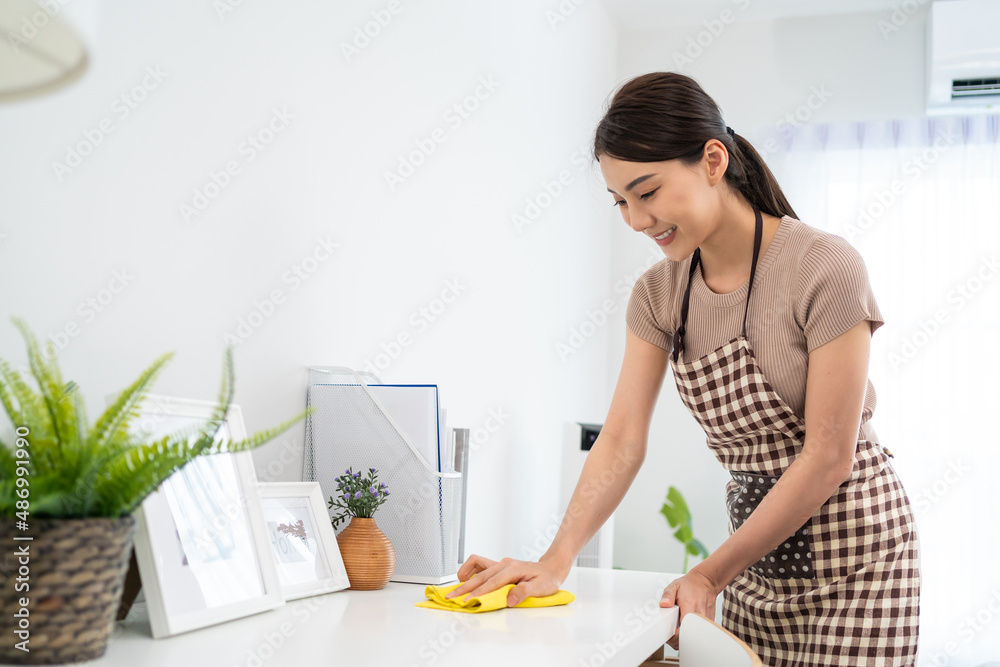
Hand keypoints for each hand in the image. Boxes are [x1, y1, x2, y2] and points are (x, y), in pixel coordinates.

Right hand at [444, 553, 567, 606]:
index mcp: (512, 569)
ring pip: (476, 569)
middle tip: (451, 597)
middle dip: (464, 588)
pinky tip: (466, 580)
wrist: (551, 568)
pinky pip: (479, 565)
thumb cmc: (546, 579)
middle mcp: (504, 564)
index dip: (478, 592)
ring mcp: (499, 564)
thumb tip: (509, 598)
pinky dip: (470, 571)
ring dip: (464, 579)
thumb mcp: (541, 588)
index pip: (491, 582)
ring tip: (456, 589)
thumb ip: (524, 592)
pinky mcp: (498, 566)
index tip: (467, 601)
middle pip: (479, 576)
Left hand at [659, 568, 719, 649]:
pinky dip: (690, 636)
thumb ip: (667, 595)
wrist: (705, 583)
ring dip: (684, 639)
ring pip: (694, 639)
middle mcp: (700, 616)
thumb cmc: (690, 585)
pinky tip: (684, 629)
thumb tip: (664, 604)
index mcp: (690, 607)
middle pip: (689, 638)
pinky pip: (699, 635)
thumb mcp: (675, 586)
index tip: (668, 633)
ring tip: (676, 631)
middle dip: (678, 640)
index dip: (674, 636)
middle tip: (670, 633)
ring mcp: (706, 621)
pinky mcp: (709, 624)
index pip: (683, 630)